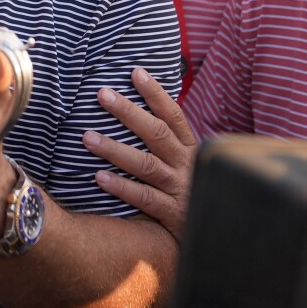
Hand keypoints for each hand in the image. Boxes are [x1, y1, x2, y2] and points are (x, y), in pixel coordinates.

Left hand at [82, 67, 195, 241]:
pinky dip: (122, 187)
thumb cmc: (194, 193)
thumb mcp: (189, 166)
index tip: (136, 72)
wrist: (219, 235)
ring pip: (146, 165)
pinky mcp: (172, 214)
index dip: (156, 93)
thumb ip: (169, 144)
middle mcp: (186, 165)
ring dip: (115, 149)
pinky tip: (99, 177)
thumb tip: (138, 114)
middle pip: (157, 133)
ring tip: (87, 137)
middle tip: (102, 94)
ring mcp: (180, 189)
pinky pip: (144, 198)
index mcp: (191, 150)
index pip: (174, 116)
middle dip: (129, 112)